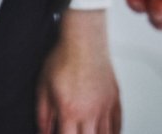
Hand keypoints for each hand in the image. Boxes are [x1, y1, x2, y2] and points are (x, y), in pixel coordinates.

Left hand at [35, 9, 120, 133]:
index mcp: (70, 112)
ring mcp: (105, 105)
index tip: (62, 132)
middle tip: (76, 130)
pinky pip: (118, 123)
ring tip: (89, 131)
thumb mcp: (43, 88)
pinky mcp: (114, 97)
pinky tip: (107, 132)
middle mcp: (90, 112)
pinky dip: (114, 132)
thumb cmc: (65, 57)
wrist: (84, 38)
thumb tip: (44, 132)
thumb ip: (43, 116)